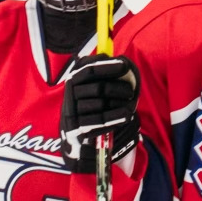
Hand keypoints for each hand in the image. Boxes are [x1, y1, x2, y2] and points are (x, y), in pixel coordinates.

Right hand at [57, 53, 138, 172]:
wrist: (79, 141)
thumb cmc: (92, 109)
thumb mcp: (94, 90)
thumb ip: (103, 73)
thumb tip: (117, 59)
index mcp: (73, 82)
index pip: (88, 70)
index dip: (106, 67)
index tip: (124, 65)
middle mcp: (70, 96)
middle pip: (99, 89)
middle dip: (119, 89)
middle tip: (132, 92)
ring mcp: (72, 113)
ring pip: (100, 104)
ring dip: (120, 103)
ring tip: (131, 104)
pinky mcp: (77, 129)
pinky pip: (99, 121)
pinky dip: (116, 117)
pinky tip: (127, 115)